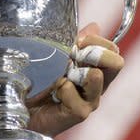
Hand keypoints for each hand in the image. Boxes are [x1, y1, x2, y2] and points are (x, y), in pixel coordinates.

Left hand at [26, 22, 124, 136]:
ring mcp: (90, 101)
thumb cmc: (40, 83)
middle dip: (94, 52)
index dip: (97, 41)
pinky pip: (73, 91)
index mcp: (95, 70)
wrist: (23, 111)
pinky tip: (52, 93)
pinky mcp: (79, 113)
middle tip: (73, 56)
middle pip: (116, 63)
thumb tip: (94, 26)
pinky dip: (61, 87)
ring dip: (74, 70)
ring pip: (97, 76)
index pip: (113, 51)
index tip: (78, 40)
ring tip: (60, 77)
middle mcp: (97, 86)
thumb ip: (76, 42)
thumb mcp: (58, 57)